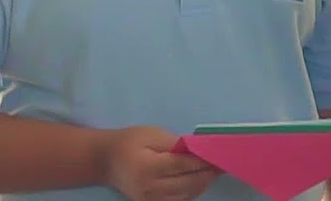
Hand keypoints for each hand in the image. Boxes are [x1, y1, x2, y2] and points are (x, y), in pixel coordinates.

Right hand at [101, 126, 219, 200]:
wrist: (105, 161)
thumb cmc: (130, 142)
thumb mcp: (153, 135)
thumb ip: (177, 144)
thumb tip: (200, 149)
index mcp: (149, 168)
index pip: (186, 166)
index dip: (206, 161)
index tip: (222, 153)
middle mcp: (150, 189)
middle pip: (190, 183)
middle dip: (210, 173)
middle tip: (225, 162)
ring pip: (188, 195)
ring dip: (204, 183)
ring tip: (216, 170)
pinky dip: (193, 191)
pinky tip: (201, 179)